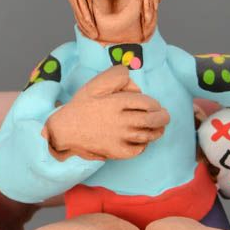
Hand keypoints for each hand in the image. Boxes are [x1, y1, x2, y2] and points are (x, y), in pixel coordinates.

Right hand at [45, 67, 169, 161]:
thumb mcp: (96, 84)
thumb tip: (134, 82)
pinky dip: (144, 145)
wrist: (65, 130)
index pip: (147, 103)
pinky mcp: (116, 152)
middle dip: (163, 118)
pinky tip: (142, 141)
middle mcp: (121, 120)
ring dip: (157, 132)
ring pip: (147, 135)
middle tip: (165, 117)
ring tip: (158, 129)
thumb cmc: (81, 106)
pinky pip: (137, 150)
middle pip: (152, 120)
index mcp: (117, 102)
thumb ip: (116, 77)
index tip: (156, 106)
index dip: (155, 105)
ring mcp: (119, 138)